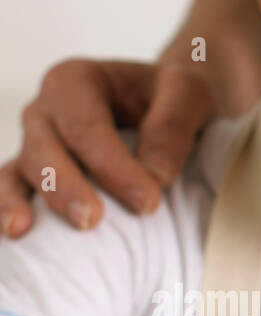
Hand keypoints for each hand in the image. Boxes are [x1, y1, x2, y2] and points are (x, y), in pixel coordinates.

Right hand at [0, 59, 214, 237]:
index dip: (113, 167)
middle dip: (65, 186)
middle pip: (45, 148)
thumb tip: (155, 174)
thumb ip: (173, 125)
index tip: (148, 203)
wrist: (166, 102)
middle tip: (90, 220)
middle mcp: (48, 110)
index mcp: (78, 82)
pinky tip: (12, 233)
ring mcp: (38, 142)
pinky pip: (13, 187)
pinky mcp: (37, 172)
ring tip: (23, 230)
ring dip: (24, 200)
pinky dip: (7, 206)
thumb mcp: (188, 92)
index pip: (88, 127)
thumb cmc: (173, 96)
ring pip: (23, 170)